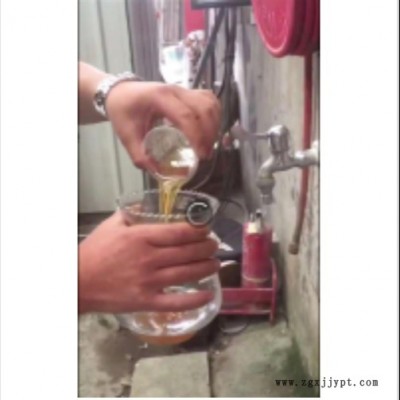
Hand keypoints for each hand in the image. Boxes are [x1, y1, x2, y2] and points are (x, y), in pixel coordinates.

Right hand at [78, 212, 218, 313]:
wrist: (78, 282)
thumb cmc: (95, 252)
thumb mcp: (112, 225)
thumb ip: (132, 213)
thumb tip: (148, 205)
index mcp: (141, 237)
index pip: (179, 232)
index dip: (199, 231)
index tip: (207, 230)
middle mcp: (149, 258)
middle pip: (187, 251)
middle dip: (207, 248)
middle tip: (214, 246)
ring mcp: (149, 281)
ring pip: (186, 273)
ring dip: (206, 268)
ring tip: (215, 264)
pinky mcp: (146, 301)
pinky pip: (176, 302)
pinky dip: (195, 299)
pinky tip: (208, 295)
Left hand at [105, 82, 220, 168]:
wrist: (120, 92)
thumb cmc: (123, 110)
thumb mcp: (127, 135)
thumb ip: (140, 156)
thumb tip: (158, 173)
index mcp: (159, 97)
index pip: (185, 115)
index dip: (196, 136)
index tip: (199, 155)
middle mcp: (175, 89)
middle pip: (203, 108)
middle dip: (209, 134)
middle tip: (205, 154)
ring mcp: (184, 89)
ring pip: (210, 103)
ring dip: (214, 125)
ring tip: (208, 144)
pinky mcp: (189, 92)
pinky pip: (210, 100)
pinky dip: (215, 115)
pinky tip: (211, 129)